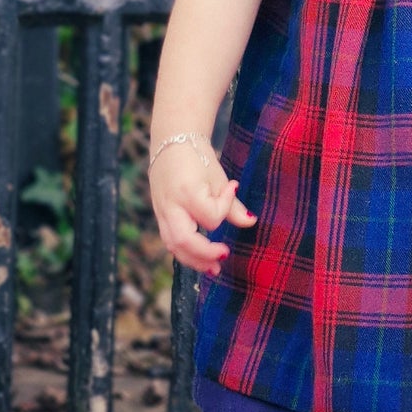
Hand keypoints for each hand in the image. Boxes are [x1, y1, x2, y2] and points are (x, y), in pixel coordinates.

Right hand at [149, 140, 255, 275]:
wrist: (172, 143)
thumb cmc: (198, 159)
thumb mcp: (218, 178)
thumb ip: (232, 205)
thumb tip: (251, 222)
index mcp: (186, 193)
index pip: (210, 216)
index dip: (224, 207)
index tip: (232, 188)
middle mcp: (170, 206)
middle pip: (183, 241)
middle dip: (204, 254)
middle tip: (224, 257)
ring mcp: (162, 213)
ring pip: (173, 246)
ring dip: (194, 260)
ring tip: (214, 269)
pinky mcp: (160, 216)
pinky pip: (170, 240)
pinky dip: (185, 252)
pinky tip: (200, 259)